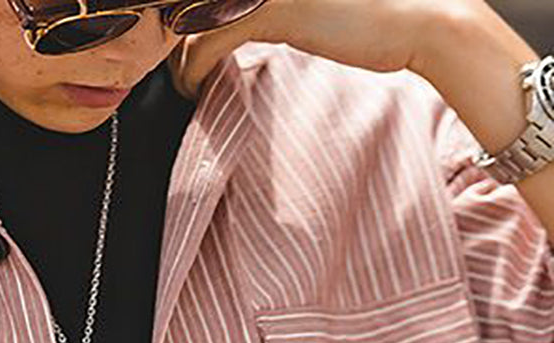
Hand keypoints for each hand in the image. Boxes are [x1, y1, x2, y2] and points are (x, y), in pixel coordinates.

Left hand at [168, 0, 477, 100]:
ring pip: (190, 16)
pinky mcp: (272, 8)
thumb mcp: (311, 5)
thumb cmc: (371, 16)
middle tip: (171, 65)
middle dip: (171, 33)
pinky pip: (208, 41)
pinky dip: (194, 68)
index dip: (182, 14)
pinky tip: (194, 86)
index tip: (177, 45)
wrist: (418, 20)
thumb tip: (236, 22)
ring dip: (177, 53)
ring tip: (182, 79)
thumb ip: (270, 7)